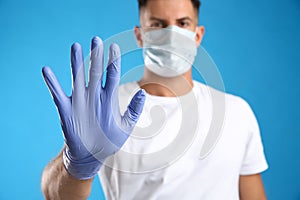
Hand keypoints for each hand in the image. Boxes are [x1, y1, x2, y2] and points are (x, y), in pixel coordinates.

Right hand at [42, 36, 145, 179]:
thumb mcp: (126, 126)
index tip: (114, 47)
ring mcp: (80, 101)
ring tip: (75, 46)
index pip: (112, 74)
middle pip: (95, 71)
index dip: (113, 61)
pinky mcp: (66, 109)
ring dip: (76, 62)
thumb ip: (134, 109)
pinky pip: (58, 94)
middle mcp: (94, 95)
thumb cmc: (109, 140)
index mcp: (109, 97)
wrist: (91, 155)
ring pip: (78, 77)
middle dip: (96, 56)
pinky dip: (52, 83)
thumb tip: (144, 92)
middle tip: (96, 40)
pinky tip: (47, 70)